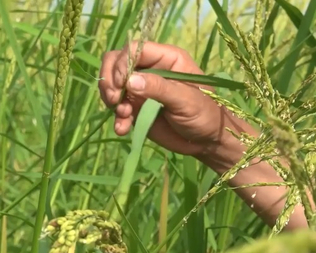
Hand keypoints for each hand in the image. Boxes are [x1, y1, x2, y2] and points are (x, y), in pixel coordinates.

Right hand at [98, 41, 236, 156]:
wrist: (206, 141)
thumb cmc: (204, 114)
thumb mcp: (185, 100)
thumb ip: (159, 88)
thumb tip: (130, 80)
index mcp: (166, 58)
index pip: (134, 49)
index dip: (122, 64)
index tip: (121, 84)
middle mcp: (150, 69)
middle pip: (116, 61)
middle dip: (110, 80)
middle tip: (113, 99)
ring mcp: (140, 88)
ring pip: (112, 83)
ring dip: (111, 100)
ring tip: (124, 116)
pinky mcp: (135, 107)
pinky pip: (117, 107)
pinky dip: (116, 117)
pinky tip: (122, 129)